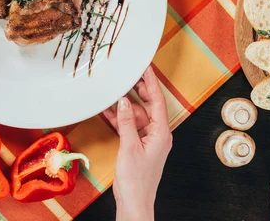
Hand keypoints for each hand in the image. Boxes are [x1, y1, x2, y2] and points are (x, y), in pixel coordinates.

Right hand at [103, 67, 171, 220]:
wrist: (134, 203)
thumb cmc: (136, 181)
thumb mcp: (129, 147)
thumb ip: (126, 121)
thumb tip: (123, 101)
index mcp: (161, 133)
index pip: (157, 100)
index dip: (150, 82)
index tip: (145, 67)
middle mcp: (157, 134)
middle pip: (148, 105)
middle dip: (138, 89)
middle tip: (128, 73)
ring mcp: (147, 140)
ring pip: (136, 115)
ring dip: (124, 104)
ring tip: (113, 90)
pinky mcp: (137, 146)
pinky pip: (129, 126)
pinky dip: (119, 118)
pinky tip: (108, 110)